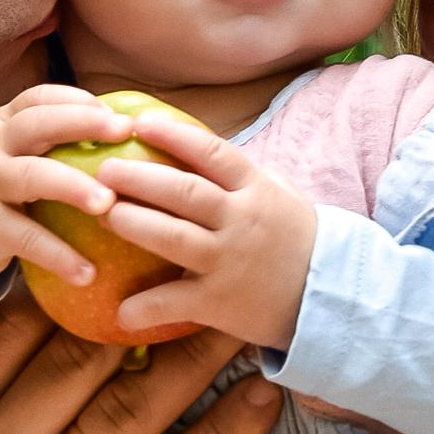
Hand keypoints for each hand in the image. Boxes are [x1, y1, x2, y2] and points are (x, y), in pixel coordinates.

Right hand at [0, 85, 134, 309]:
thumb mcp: (8, 153)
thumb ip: (48, 140)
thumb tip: (123, 132)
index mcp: (2, 124)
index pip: (37, 99)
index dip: (77, 101)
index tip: (118, 112)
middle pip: (35, 125)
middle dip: (81, 123)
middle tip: (124, 132)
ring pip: (31, 176)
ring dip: (72, 186)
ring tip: (108, 203)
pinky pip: (26, 238)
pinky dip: (59, 255)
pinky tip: (88, 272)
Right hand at [0, 286, 280, 433]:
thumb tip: (28, 340)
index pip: (14, 336)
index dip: (75, 287)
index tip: (125, 248)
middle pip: (80, 359)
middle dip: (142, 306)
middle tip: (196, 264)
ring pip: (133, 408)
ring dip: (196, 357)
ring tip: (241, 317)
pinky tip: (262, 401)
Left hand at [89, 112, 321, 348]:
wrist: (331, 295)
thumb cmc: (298, 240)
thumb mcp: (279, 194)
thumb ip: (241, 174)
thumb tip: (196, 146)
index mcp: (255, 188)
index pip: (211, 152)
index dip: (173, 135)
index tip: (140, 123)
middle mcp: (241, 220)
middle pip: (183, 191)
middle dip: (138, 178)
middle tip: (104, 170)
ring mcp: (230, 261)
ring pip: (174, 238)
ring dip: (133, 224)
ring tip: (102, 214)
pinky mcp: (221, 302)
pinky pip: (176, 302)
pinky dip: (146, 307)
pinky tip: (120, 310)